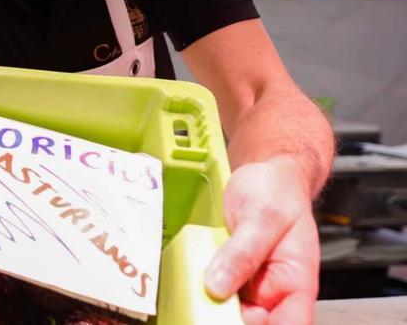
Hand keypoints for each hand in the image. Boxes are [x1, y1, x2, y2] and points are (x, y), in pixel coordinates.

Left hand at [204, 158, 319, 323]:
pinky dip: (202, 291)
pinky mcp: (229, 278)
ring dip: (211, 306)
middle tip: (206, 300)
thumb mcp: (262, 217)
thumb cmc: (277, 193)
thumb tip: (218, 287)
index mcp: (296, 284)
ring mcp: (249, 286)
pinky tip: (191, 281)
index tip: (238, 318)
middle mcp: (273, 292)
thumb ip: (243, 252)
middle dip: (227, 318)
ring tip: (197, 289)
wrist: (264, 176)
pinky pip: (215, 293)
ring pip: (229, 312)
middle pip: (254, 323)